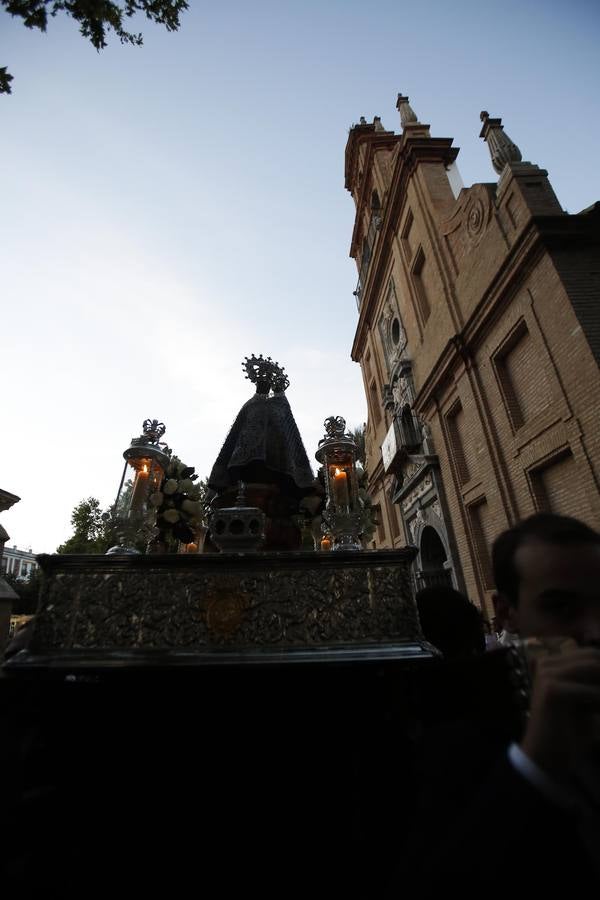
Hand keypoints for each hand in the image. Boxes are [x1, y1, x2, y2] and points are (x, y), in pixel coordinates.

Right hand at [520, 646, 599, 782]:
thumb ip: (596, 685)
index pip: (591, 654)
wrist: (545, 758)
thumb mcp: (586, 702)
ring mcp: (547, 674)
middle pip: (592, 657)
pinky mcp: (551, 690)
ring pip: (592, 667)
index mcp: (553, 663)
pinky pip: (590, 690)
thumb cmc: (568, 732)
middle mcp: (547, 663)